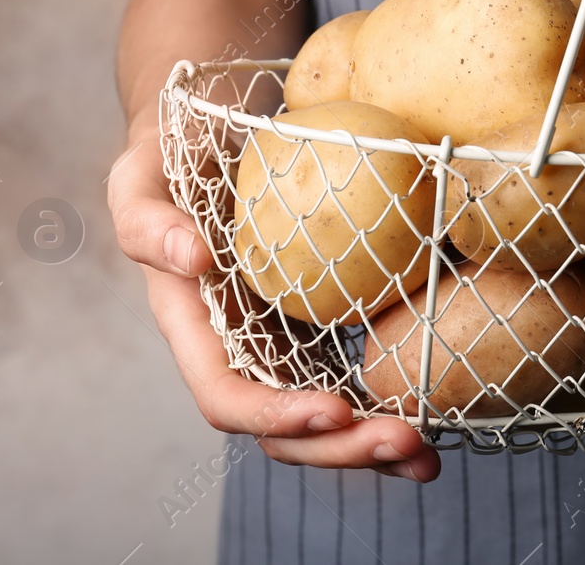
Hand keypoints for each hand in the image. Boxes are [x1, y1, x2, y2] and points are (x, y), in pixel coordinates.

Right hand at [107, 129, 441, 481]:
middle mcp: (242, 349)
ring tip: (428, 455)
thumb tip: (194, 261)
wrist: (220, 129)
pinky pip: (361, 376)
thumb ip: (149, 220)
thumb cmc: (175, 153)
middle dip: (343, 449)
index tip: (335, 410)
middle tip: (408, 444)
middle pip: (286, 428)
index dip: (276, 415)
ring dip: (375, 446)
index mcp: (195, 329)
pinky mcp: (329, 320)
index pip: (227, 396)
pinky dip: (396, 401)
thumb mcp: (142, 174)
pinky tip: (442, 412)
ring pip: (327, 419)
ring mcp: (287, 342)